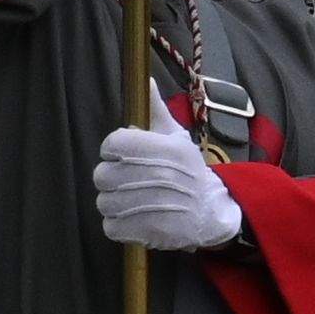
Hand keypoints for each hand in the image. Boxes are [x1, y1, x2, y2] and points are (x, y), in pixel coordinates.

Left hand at [92, 112, 246, 251]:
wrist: (212, 210)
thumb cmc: (188, 170)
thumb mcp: (176, 137)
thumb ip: (155, 110)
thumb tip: (146, 82)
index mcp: (163, 148)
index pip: (113, 143)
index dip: (113, 150)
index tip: (122, 156)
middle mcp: (158, 174)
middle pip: (102, 175)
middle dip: (110, 179)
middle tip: (125, 181)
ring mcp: (153, 204)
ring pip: (104, 202)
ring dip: (113, 203)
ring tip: (130, 201)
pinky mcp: (149, 231)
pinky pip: (111, 226)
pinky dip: (117, 225)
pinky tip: (132, 218)